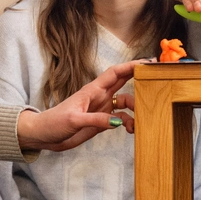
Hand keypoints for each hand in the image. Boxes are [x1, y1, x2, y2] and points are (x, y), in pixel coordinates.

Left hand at [17, 60, 136, 151]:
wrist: (44, 136)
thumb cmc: (54, 122)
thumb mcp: (74, 120)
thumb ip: (96, 120)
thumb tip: (118, 122)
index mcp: (93, 90)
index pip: (115, 73)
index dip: (131, 66)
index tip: (147, 63)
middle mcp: (100, 97)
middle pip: (124, 83)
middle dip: (139, 80)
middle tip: (156, 80)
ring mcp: (102, 109)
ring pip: (125, 104)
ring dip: (135, 109)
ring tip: (140, 119)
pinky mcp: (101, 122)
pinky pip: (120, 119)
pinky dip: (128, 123)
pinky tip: (130, 130)